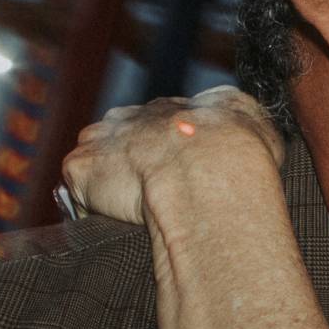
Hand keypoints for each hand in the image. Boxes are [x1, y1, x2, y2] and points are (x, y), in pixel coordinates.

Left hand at [61, 86, 284, 224]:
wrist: (209, 170)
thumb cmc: (236, 151)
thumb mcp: (252, 117)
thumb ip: (239, 115)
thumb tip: (238, 116)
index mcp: (171, 109)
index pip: (156, 128)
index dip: (163, 154)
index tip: (174, 175)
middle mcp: (133, 117)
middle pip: (118, 140)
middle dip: (128, 164)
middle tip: (150, 195)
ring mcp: (102, 140)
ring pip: (94, 162)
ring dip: (104, 184)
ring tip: (128, 212)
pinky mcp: (81, 167)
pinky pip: (77, 191)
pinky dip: (90, 206)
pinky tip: (114, 219)